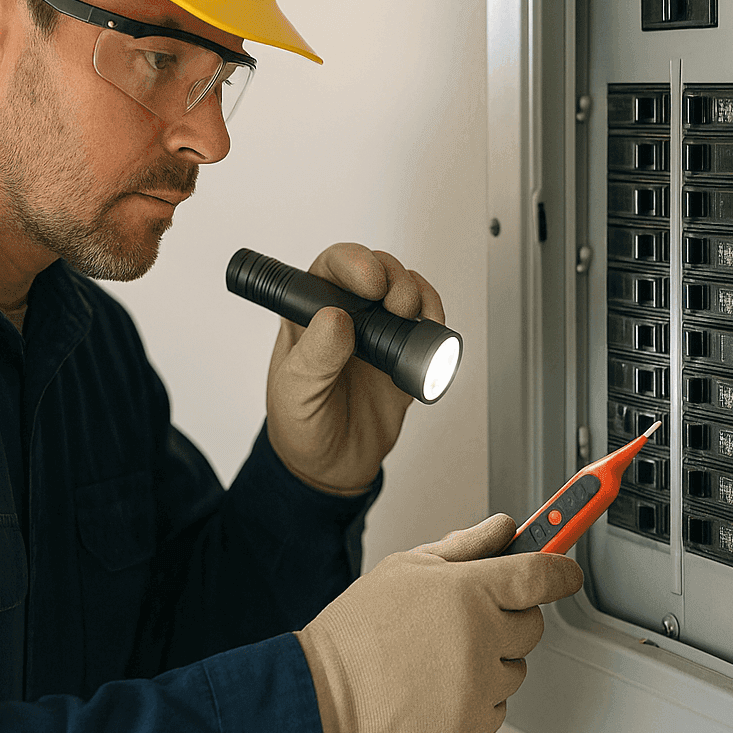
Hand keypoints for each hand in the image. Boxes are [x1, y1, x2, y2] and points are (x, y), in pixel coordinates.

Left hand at [265, 242, 443, 493]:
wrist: (332, 469)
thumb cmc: (301, 428)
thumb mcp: (296, 394)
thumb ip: (314, 358)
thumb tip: (335, 320)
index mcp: (308, 316)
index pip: (330, 268)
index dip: (354, 263)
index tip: (370, 283)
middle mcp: (345, 317)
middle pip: (375, 270)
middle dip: (393, 277)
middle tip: (396, 305)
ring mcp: (377, 335)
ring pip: (404, 290)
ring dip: (416, 294)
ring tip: (413, 319)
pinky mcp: (404, 356)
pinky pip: (426, 324)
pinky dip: (435, 319)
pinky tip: (430, 331)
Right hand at [296, 513, 583, 732]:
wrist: (326, 691)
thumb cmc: (359, 628)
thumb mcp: (407, 565)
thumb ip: (465, 545)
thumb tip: (503, 529)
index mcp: (467, 589)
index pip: (539, 574)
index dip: (561, 568)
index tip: (567, 570)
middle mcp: (480, 636)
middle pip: (532, 624)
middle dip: (508, 617)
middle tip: (466, 617)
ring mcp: (479, 684)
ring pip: (515, 667)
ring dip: (492, 660)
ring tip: (441, 655)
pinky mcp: (472, 725)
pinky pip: (499, 706)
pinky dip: (478, 698)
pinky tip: (440, 684)